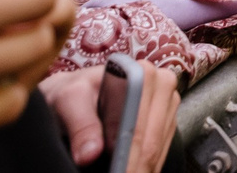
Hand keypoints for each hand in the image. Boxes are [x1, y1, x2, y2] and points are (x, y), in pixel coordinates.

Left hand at [41, 61, 176, 172]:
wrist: (78, 94)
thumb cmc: (74, 93)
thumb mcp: (69, 101)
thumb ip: (81, 125)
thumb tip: (90, 154)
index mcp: (142, 73)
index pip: (138, 123)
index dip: (127, 155)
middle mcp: (161, 84)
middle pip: (151, 141)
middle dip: (134, 168)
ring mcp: (167, 105)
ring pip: (157, 151)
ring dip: (141, 169)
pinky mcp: (166, 122)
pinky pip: (159, 153)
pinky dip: (144, 167)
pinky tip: (130, 172)